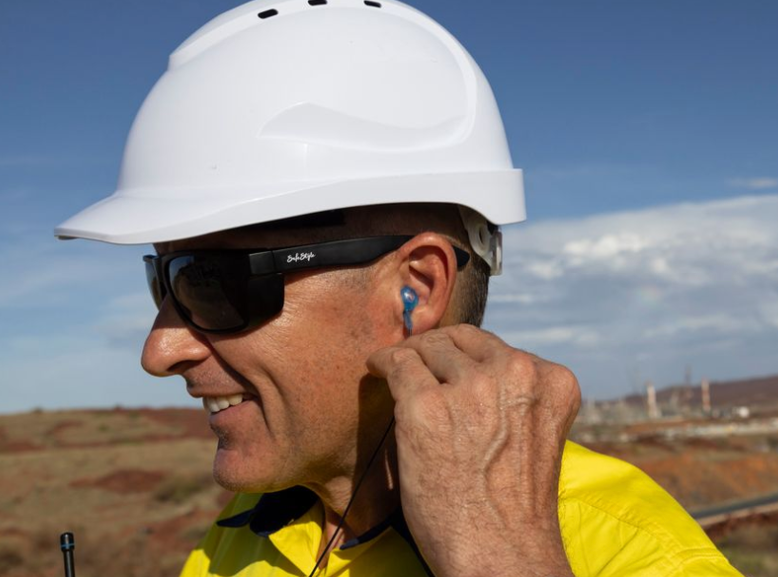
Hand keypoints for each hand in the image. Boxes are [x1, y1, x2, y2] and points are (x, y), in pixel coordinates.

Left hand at [367, 324, 580, 576]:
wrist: (501, 555)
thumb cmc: (513, 507)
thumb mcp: (531, 434)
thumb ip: (511, 397)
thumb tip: (465, 367)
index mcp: (551, 381)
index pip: (496, 348)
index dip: (465, 355)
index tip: (445, 363)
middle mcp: (516, 373)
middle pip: (461, 340)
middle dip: (435, 349)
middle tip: (416, 359)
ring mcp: (471, 388)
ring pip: (429, 349)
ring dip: (411, 358)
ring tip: (395, 367)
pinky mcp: (427, 405)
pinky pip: (398, 364)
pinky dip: (383, 363)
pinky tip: (376, 369)